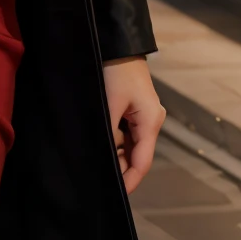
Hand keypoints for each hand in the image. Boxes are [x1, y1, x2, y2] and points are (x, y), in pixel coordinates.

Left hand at [103, 56, 165, 194]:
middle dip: (116, 167)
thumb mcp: (109, 104)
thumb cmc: (115, 71)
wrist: (114, 43)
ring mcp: (140, 115)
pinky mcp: (130, 108)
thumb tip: (100, 157)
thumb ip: (107, 133)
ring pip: (125, 144)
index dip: (128, 181)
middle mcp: (149, 121)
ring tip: (89, 161)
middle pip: (134, 155)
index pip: (142, 163)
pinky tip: (93, 142)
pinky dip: (109, 139)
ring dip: (110, 152)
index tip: (113, 195)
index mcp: (150, 122)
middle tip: (94, 180)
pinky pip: (121, 131)